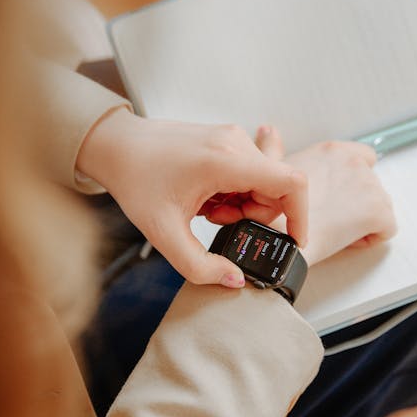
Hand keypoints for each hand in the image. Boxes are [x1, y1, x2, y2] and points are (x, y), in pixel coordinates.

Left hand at [76, 107, 306, 286]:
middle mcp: (235, 143)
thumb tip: (234, 279)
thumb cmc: (136, 179)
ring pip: (263, 182)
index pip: (291, 183)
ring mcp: (232, 138)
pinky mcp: (226, 140)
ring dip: (241, 205)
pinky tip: (206, 197)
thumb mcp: (164, 233)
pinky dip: (234, 192)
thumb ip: (200, 266)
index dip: (300, 216)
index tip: (293, 239)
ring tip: (206, 208)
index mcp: (226, 161)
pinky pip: (249, 173)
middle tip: (216, 220)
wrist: (116, 147)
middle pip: (277, 189)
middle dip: (253, 215)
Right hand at [255, 126, 396, 264]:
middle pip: (371, 184)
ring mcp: (370, 186)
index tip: (333, 196)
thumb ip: (272, 148)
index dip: (351, 180)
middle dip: (356, 201)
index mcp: (332, 151)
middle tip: (329, 217)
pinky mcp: (379, 213)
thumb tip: (268, 131)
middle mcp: (355, 162)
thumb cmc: (273, 212)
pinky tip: (343, 240)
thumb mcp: (269, 171)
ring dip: (362, 219)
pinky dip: (369, 238)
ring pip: (380, 207)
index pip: (363, 158)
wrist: (279, 241)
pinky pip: (386, 229)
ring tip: (333, 229)